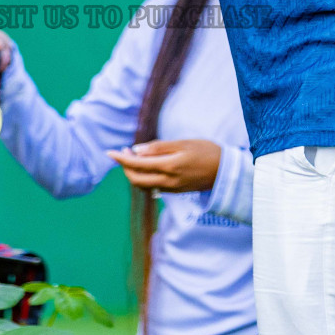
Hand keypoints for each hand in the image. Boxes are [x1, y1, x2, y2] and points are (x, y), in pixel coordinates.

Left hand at [107, 139, 221, 193]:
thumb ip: (158, 148)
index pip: (137, 164)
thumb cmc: (206, 151)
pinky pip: (152, 187)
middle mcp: (167, 181)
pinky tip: (146, 167)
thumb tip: (136, 150)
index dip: (121, 158)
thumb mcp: (183, 143)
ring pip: (143, 185)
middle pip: (136, 179)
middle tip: (124, 151)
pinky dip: (143, 178)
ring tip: (134, 157)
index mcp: (168, 166)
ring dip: (133, 173)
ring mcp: (171, 189)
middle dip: (125, 167)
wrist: (225, 172)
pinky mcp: (175, 191)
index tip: (109, 152)